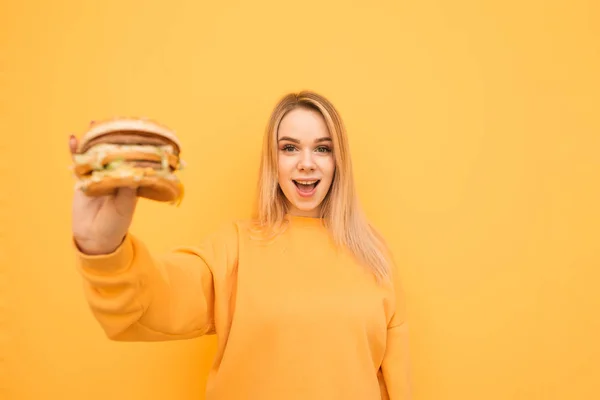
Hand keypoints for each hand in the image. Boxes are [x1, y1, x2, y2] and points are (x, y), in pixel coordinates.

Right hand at [69, 135, 137, 254]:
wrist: (95, 237)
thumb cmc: (116, 224)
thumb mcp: (124, 208)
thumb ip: (127, 190)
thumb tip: (132, 172)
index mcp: (131, 181)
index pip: (134, 159)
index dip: (134, 145)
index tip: (136, 131)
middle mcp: (116, 176)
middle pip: (115, 152)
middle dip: (114, 137)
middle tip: (114, 121)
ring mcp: (99, 176)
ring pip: (97, 155)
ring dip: (95, 140)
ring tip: (94, 123)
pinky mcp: (83, 180)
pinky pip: (79, 164)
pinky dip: (76, 152)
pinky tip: (73, 140)